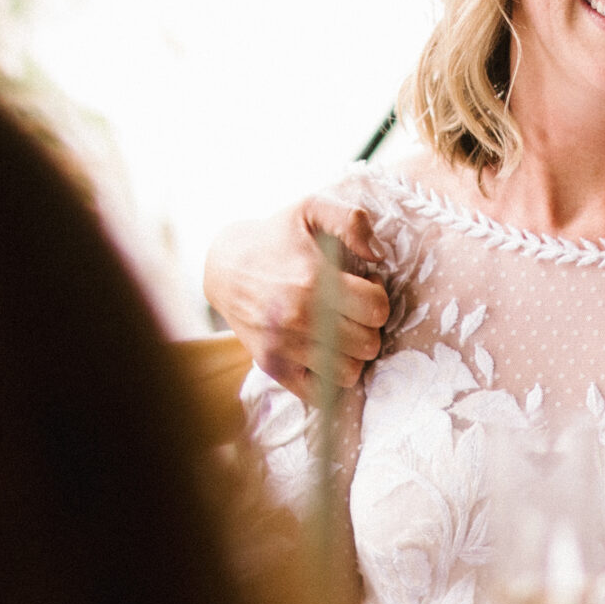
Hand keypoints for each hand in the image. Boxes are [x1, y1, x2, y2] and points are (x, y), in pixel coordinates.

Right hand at [203, 197, 391, 399]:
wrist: (225, 266)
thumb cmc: (276, 237)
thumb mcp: (311, 210)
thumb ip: (352, 220)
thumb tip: (379, 254)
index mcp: (313, 281)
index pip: (377, 309)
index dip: (377, 295)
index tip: (364, 284)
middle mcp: (298, 319)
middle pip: (368, 343)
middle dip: (368, 325)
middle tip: (352, 307)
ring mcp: (284, 348)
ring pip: (349, 372)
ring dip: (352, 352)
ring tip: (339, 328)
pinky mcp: (273, 367)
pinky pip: (320, 393)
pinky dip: (329, 377)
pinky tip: (325, 351)